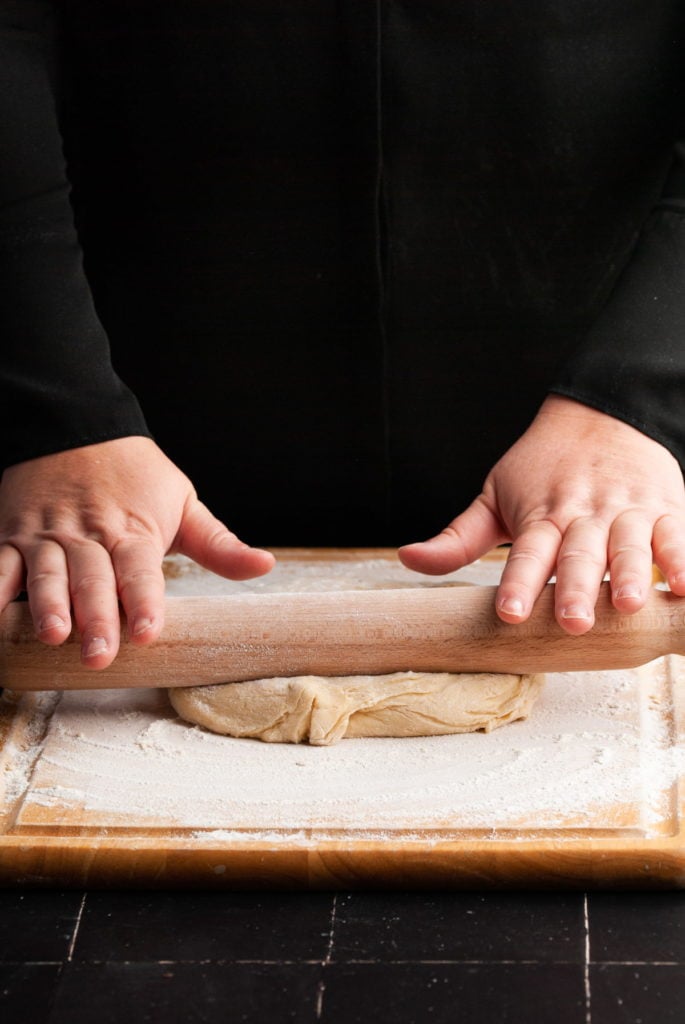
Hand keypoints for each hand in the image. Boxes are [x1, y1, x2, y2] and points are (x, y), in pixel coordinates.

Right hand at [0, 437, 274, 666]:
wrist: (76, 424)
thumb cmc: (136, 475)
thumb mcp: (183, 502)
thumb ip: (219, 544)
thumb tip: (265, 566)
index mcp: (134, 530)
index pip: (141, 569)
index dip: (144, 599)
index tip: (148, 630)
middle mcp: (89, 534)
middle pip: (93, 578)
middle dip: (97, 616)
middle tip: (100, 653)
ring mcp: (47, 534)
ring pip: (46, 571)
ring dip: (48, 603)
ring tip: (53, 633)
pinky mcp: (13, 534)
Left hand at [398, 395, 684, 633]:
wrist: (602, 411)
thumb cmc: (542, 466)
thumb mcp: (494, 495)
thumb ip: (458, 537)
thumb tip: (407, 558)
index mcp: (540, 517)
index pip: (527, 554)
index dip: (518, 584)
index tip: (510, 614)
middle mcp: (583, 516)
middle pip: (578, 555)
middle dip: (576, 589)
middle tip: (574, 623)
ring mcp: (625, 512)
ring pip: (629, 545)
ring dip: (630, 573)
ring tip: (629, 603)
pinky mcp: (664, 509)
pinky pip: (676, 536)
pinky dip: (682, 560)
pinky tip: (682, 587)